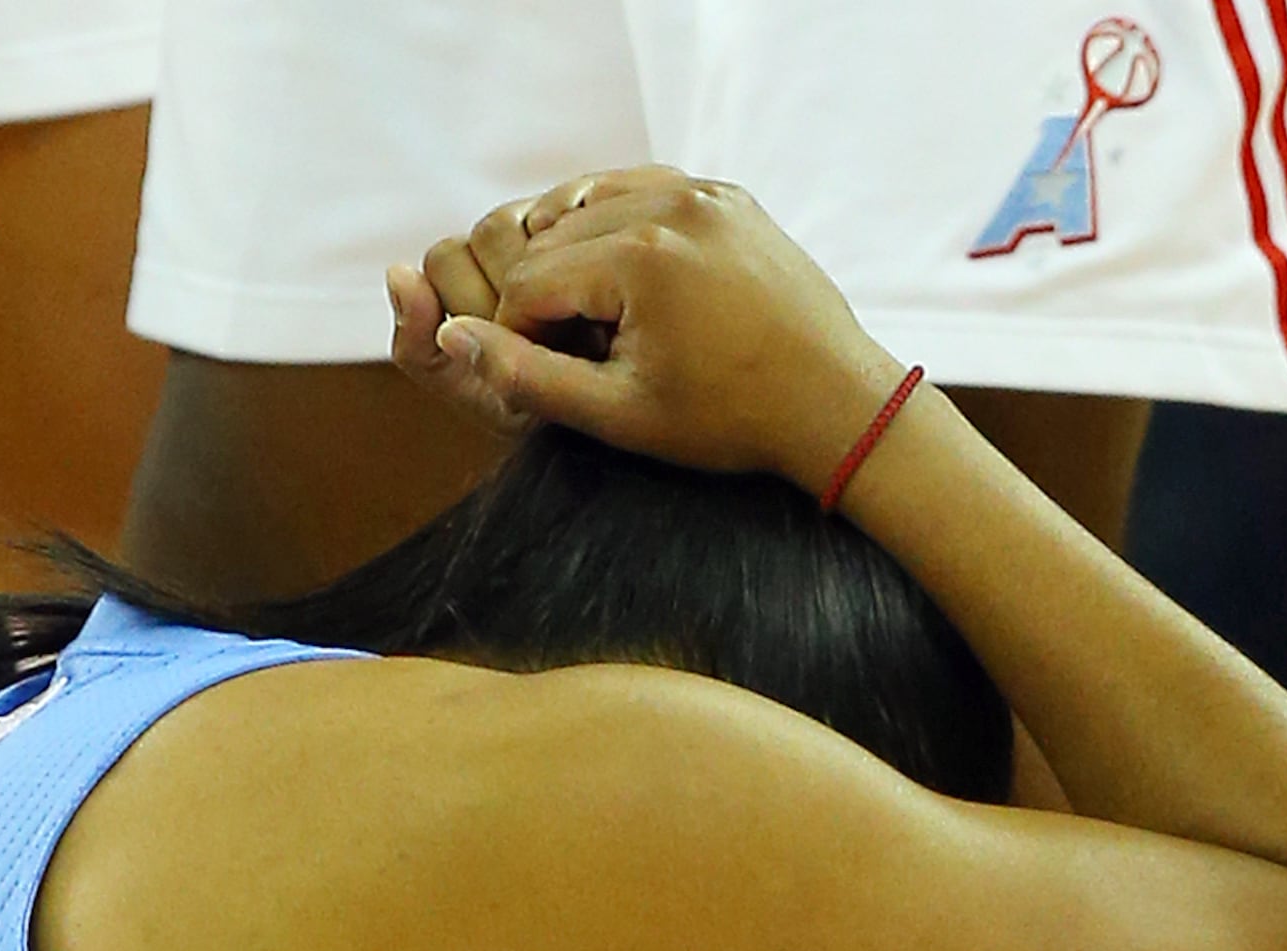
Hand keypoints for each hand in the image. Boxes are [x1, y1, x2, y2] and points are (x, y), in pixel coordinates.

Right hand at [386, 173, 898, 492]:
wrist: (836, 404)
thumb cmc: (732, 421)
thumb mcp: (621, 414)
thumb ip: (528, 378)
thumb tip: (450, 340)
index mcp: (640, 259)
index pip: (527, 285)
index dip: (523, 338)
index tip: (554, 377)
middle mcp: (670, 207)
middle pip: (555, 242)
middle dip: (552, 299)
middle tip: (586, 354)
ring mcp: (702, 192)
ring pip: (592, 210)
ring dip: (581, 262)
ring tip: (611, 324)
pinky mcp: (725, 194)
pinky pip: (642, 193)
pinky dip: (622, 229)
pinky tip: (635, 283)